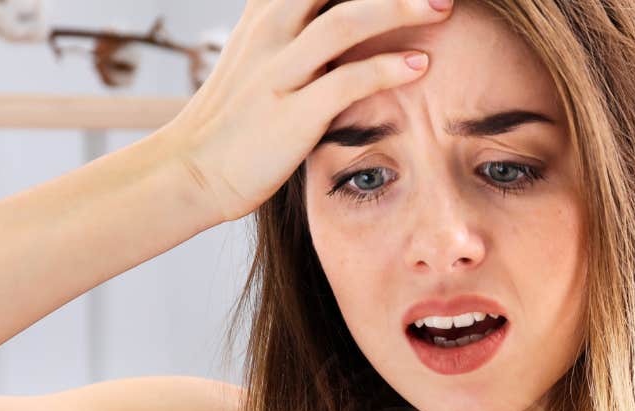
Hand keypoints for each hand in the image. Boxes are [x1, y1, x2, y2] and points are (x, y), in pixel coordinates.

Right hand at [156, 0, 451, 222]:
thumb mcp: (259, 57)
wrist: (192, 170)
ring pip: (344, 23)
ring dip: (399, 9)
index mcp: (265, 15)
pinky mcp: (291, 115)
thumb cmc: (236, 118)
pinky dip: (385, 69)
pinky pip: (344, 83)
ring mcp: (278, 73)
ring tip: (442, 6)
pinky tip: (420, 65)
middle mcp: (270, 34)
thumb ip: (295, 30)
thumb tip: (338, 18)